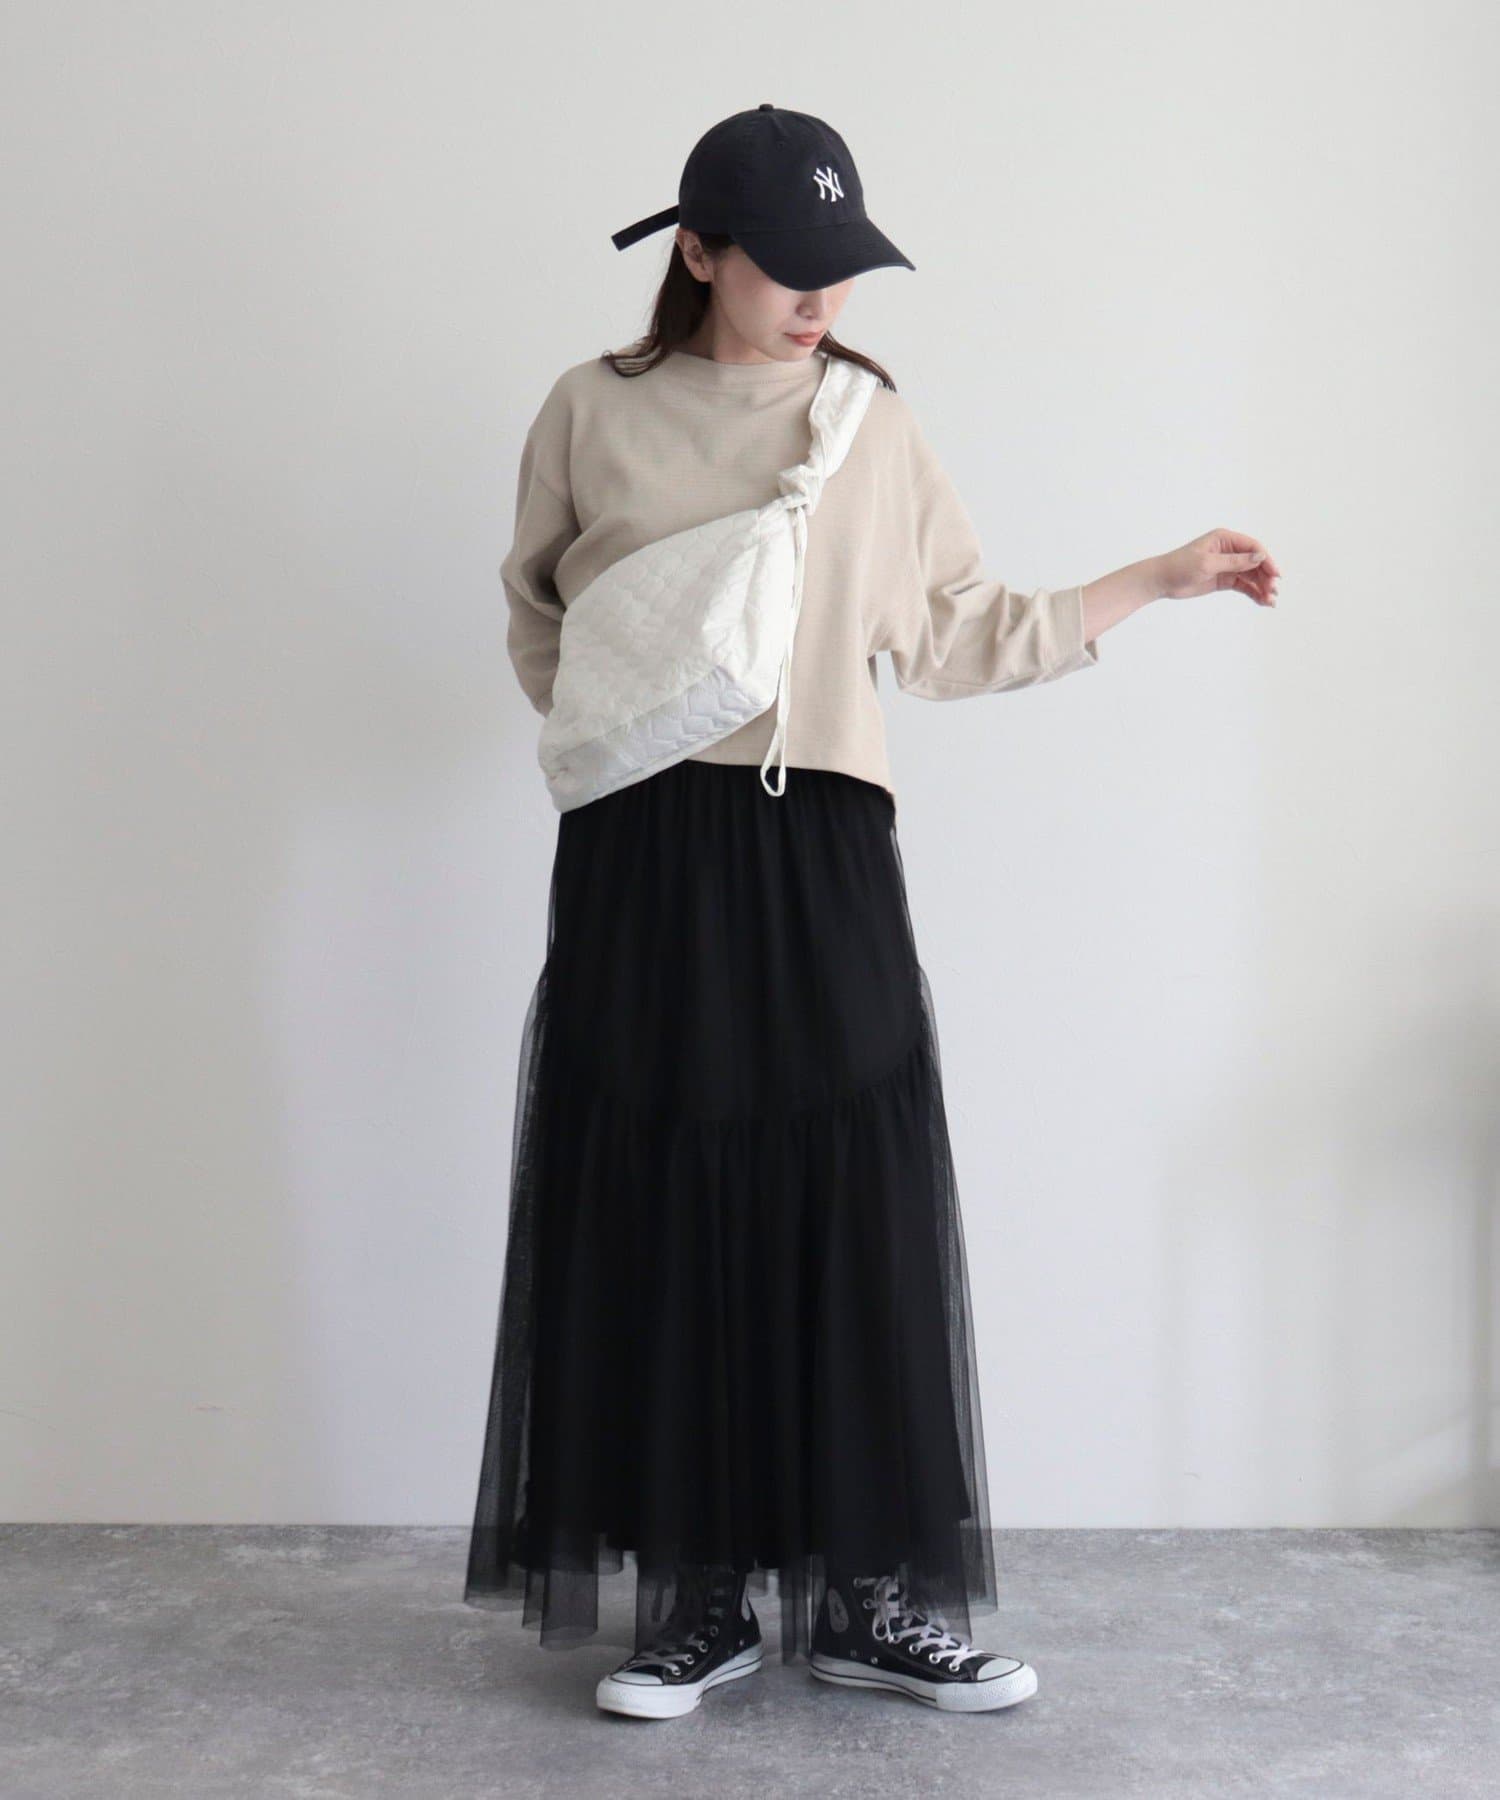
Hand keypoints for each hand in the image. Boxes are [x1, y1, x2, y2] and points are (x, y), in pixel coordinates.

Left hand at [1155, 529, 1280, 607]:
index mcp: (1225, 539)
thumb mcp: (1208, 563)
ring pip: (1251, 575)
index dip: (1266, 560)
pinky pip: (1243, 585)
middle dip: (1266, 576)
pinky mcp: (1224, 580)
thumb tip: (1260, 556)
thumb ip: (1235, 561)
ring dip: (1262, 587)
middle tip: (1273, 591)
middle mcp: (1229, 550)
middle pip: (1255, 562)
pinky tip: (1262, 601)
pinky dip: (1253, 592)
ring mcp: (1227, 566)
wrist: (1161, 580)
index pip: (1253, 547)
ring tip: (1271, 600)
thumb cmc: (1180, 566)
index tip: (1275, 574)